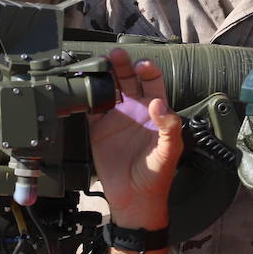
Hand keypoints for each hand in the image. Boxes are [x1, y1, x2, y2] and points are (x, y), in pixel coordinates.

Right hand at [89, 49, 183, 227]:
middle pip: (128, 79)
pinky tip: (83, 86)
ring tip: (99, 63)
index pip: (153, 82)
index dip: (148, 71)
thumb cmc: (156, 175)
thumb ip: (169, 126)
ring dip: (104, 75)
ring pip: (109, 89)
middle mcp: (135, 111)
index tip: (143, 66)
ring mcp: (116, 118)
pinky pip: (90, 108)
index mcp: (154, 112)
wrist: (135, 198)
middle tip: (116, 55)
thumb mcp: (169, 150)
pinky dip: (85, 96)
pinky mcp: (98, 129)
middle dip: (123, 65)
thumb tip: (158, 103)